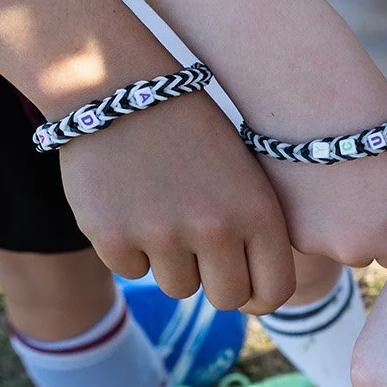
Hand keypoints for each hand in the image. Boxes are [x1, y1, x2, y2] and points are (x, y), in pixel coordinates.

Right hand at [60, 93, 294, 313]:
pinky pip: (131, 271)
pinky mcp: (111, 235)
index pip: (275, 291)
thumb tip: (256, 295)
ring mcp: (161, 234)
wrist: (121, 87)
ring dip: (171, 262)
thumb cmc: (194, 133)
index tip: (246, 287)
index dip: (259, 296)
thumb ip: (255, 232)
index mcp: (259, 212)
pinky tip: (129, 202)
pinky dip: (129, 247)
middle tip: (200, 249)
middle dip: (214, 282)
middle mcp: (215, 228)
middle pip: (226, 299)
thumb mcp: (245, 174)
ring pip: (177, 288)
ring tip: (163, 211)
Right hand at [258, 130, 386, 268]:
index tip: (386, 205)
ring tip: (328, 179)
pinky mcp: (289, 230)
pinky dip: (305, 211)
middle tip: (354, 188)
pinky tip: (307, 180)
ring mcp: (319, 243)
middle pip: (362, 251)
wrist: (321, 105)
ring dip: (330, 222)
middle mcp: (357, 251)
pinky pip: (303, 229)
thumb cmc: (380, 127)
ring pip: (329, 241)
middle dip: (360, 229)